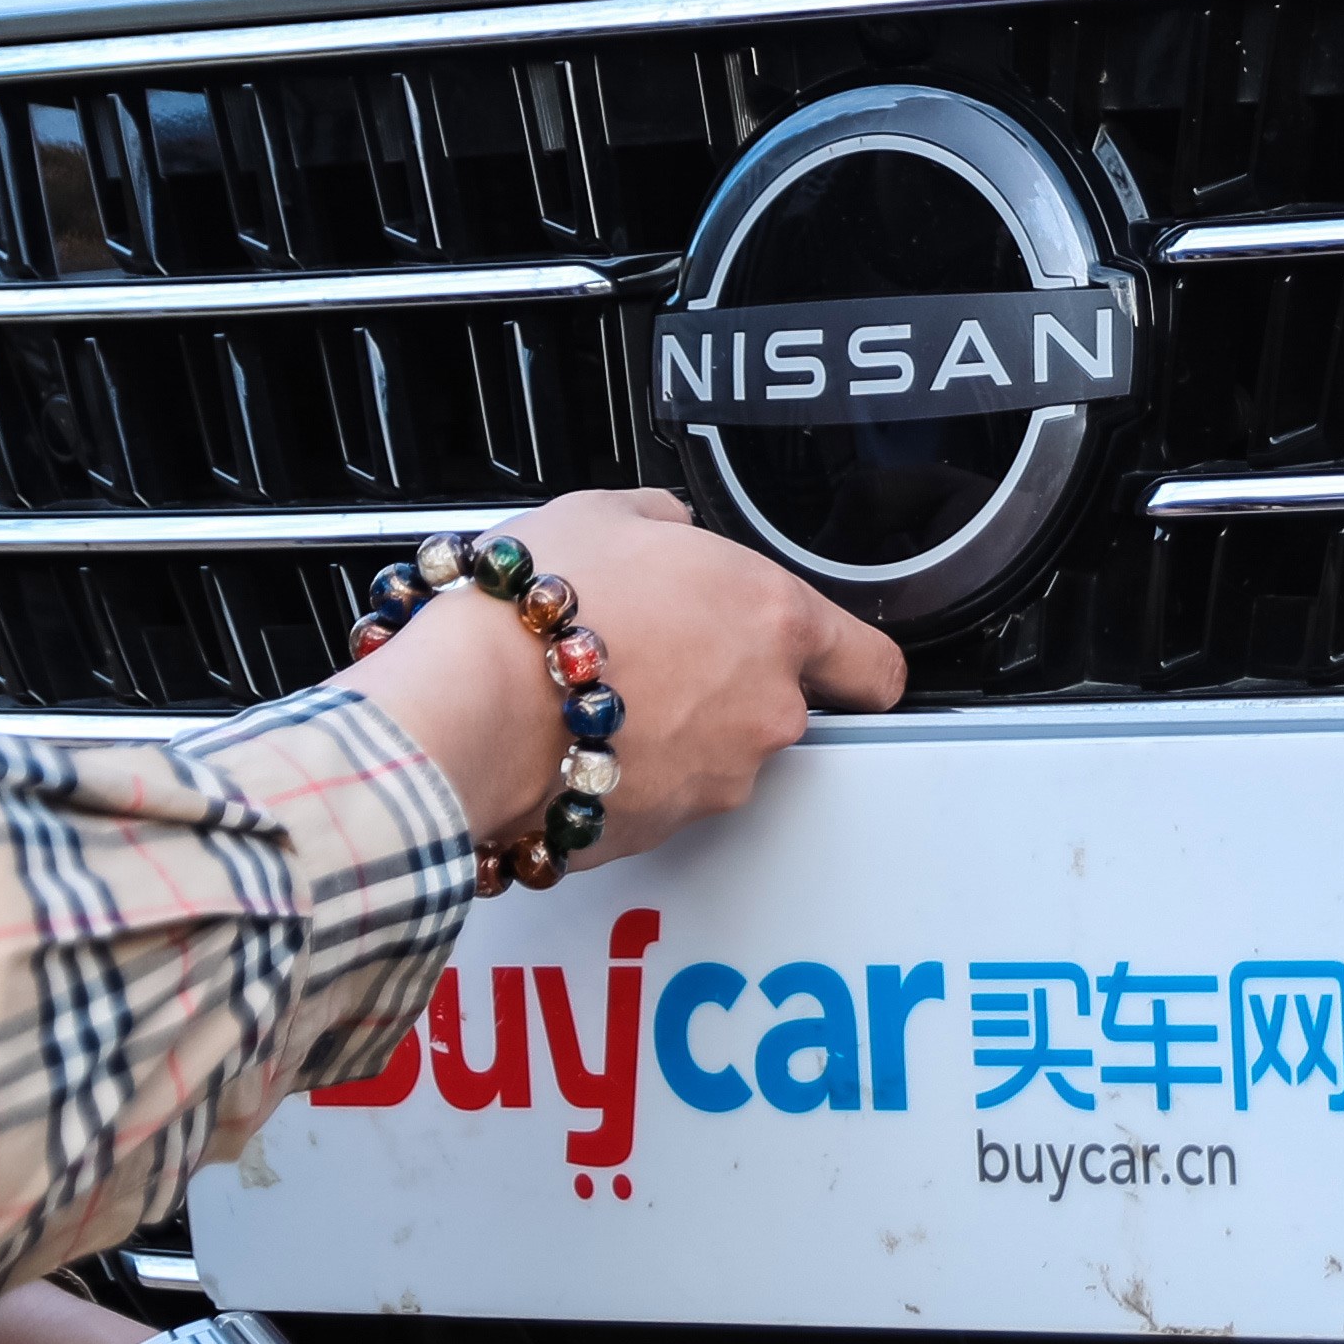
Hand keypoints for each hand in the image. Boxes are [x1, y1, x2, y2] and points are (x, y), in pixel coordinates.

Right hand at [341, 487, 900, 864]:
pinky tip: (576, 736)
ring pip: (722, 754)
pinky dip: (632, 773)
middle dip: (733, 685)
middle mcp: (765, 707)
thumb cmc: (534, 610)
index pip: (875, 665)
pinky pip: (664, 796)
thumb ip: (669, 522)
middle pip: (784, 705)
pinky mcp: (665, 830)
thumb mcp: (606, 513)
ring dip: (679, 730)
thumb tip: (676, 529)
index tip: (841, 665)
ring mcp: (719, 778)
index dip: (857, 665)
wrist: (468, 706)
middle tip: (662, 654)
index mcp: (773, 618)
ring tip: (601, 691)